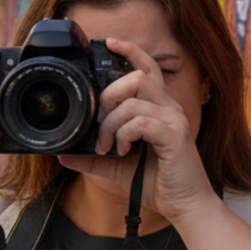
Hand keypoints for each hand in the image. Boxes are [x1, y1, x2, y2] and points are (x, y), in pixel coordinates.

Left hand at [57, 37, 213, 221]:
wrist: (185, 206)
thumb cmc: (158, 184)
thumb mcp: (118, 168)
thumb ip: (93, 158)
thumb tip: (64, 154)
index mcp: (160, 109)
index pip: (148, 67)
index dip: (130, 50)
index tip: (109, 43)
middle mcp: (169, 109)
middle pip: (137, 77)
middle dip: (108, 96)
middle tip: (99, 124)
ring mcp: (174, 121)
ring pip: (135, 100)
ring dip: (112, 123)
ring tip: (108, 146)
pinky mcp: (175, 137)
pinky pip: (141, 122)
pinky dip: (124, 135)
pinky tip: (123, 152)